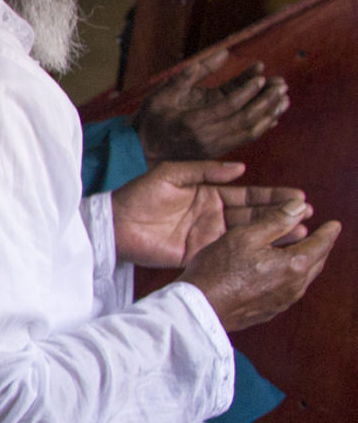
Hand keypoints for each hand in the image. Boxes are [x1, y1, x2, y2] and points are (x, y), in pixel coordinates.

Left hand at [111, 161, 304, 268]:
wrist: (114, 224)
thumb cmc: (138, 194)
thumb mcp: (172, 174)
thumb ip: (205, 170)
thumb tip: (240, 168)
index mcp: (209, 192)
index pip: (247, 194)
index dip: (272, 195)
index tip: (298, 196)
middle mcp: (213, 214)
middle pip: (253, 215)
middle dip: (280, 215)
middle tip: (308, 216)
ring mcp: (207, 234)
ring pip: (246, 235)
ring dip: (272, 234)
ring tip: (299, 233)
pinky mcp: (198, 253)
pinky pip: (228, 252)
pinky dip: (248, 252)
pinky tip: (270, 252)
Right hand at [134, 50, 288, 161]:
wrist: (142, 149)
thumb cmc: (152, 117)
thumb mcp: (166, 90)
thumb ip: (195, 71)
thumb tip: (224, 53)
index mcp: (192, 121)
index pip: (228, 105)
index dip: (247, 90)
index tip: (261, 75)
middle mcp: (206, 137)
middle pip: (245, 119)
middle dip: (266, 100)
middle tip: (281, 84)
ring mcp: (213, 147)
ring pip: (250, 131)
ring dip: (270, 113)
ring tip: (283, 97)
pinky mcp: (218, 151)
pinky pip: (246, 139)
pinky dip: (262, 126)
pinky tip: (273, 114)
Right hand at [182, 203, 336, 330]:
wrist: (197, 308)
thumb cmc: (218, 269)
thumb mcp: (246, 235)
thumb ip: (276, 220)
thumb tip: (300, 206)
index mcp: (294, 264)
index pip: (321, 244)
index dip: (328, 232)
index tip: (334, 225)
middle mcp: (294, 286)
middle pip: (316, 263)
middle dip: (320, 248)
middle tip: (320, 237)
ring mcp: (282, 302)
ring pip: (302, 279)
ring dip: (304, 264)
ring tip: (300, 253)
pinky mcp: (267, 312)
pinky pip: (287, 291)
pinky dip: (289, 278)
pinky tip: (277, 274)